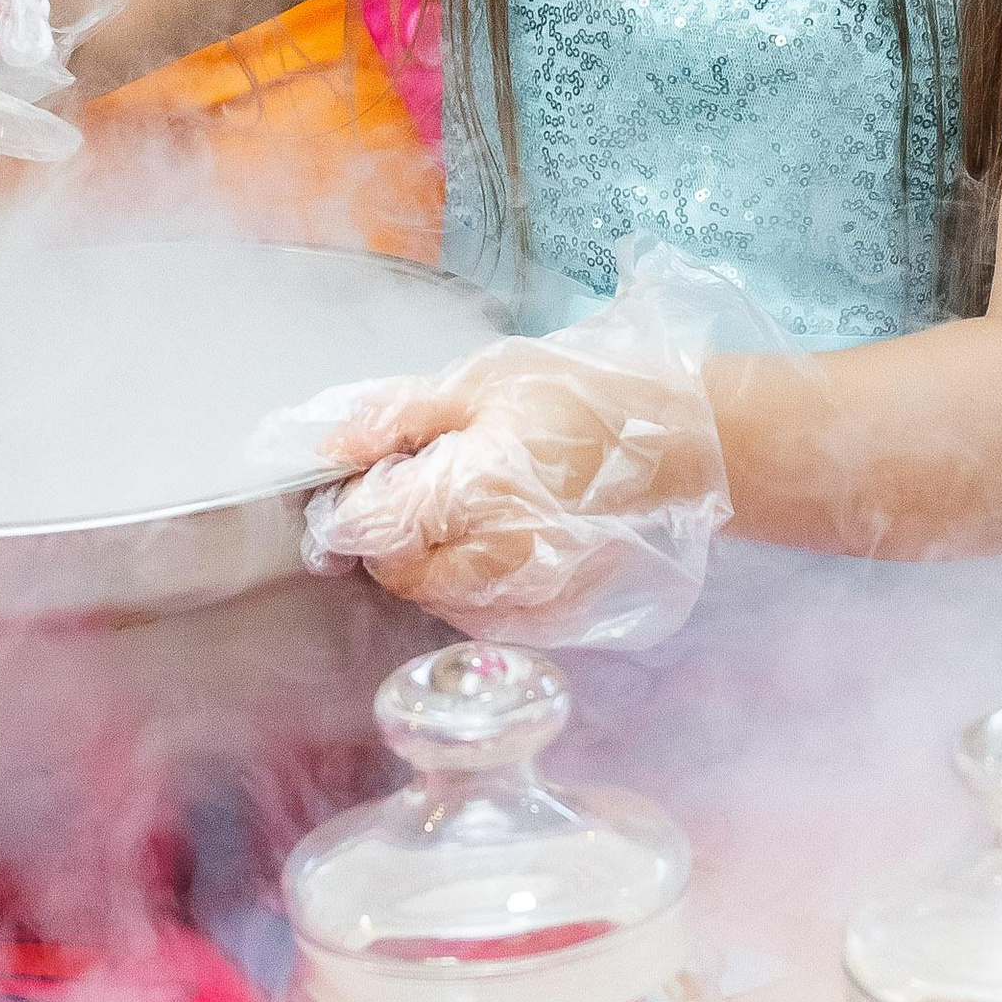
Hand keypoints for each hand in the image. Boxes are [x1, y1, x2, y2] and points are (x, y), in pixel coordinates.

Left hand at [276, 279, 733, 653]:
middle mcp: (501, 557)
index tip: (349, 492)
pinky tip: (487, 545)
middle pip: (400, 574)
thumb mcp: (480, 383)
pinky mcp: (553, 614)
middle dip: (386, 539)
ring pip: (436, 602)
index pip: (373, 529)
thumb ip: (397, 418)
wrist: (674, 442)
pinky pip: (481, 618)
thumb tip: (328, 447)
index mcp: (476, 490)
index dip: (345, 514)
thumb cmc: (578, 398)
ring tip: (455, 513)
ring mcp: (531, 595)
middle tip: (409, 493)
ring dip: (424, 566)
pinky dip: (466, 589)